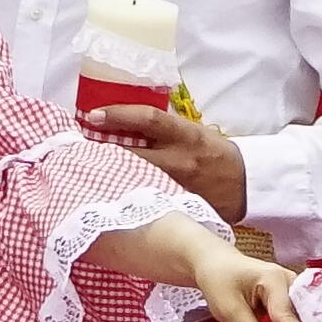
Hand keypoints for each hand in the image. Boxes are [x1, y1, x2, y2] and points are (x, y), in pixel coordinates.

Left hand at [77, 80, 249, 220]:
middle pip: (132, 154)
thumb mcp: (194, 132)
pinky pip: (144, 200)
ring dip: (108, 173)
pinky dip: (123, 194)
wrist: (245, 185)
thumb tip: (125, 121)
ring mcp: (176, 187)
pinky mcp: (175, 206)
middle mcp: (180, 161)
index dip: (118, 115)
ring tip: (83, 167)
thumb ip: (165, 129)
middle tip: (77, 145)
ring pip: (133, 179)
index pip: (149, 120)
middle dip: (102, 149)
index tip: (93, 115)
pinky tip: (106, 193)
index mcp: (186, 136)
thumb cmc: (215, 153)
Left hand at [182, 242, 314, 321]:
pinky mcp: (291, 300)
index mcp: (275, 279)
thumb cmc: (219, 282)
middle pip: (303, 316)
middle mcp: (291, 282)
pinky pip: (296, 320)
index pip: (287, 315)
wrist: (215, 265)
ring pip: (303, 319)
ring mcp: (294, 290)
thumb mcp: (229, 311)